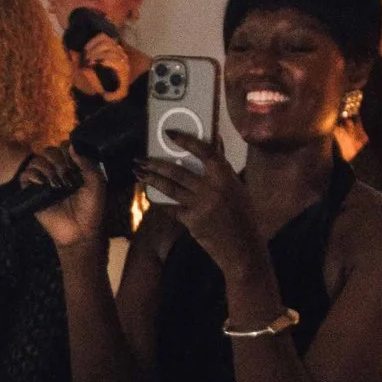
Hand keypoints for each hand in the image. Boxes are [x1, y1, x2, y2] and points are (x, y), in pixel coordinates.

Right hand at [29, 147, 104, 252]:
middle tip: (65, 174)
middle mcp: (57, 172)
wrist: (80, 230)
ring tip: (55, 182)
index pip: (63, 148)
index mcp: (72, 168)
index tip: (73, 163)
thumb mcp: (96, 183)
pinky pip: (25, 176)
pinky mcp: (32, 193)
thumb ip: (86, 163)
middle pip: (48, 151)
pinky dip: (32, 175)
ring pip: (36, 161)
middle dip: (57, 159)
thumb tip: (71, 146)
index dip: (66, 150)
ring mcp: (44, 182)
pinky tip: (42, 183)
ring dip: (46, 167)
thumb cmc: (91, 208)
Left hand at [68, 33, 132, 100]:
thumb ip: (78, 62)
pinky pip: (117, 62)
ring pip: (112, 51)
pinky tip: (100, 64)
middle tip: (86, 58)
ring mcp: (122, 61)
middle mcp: (118, 53)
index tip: (85, 49)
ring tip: (91, 62)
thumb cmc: (97, 83)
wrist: (108, 97)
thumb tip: (71, 52)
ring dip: (99, 55)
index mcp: (109, 49)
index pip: (103, 37)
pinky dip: (108, 61)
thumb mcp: (83, 71)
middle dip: (95, 49)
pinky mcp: (124, 71)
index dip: (93, 41)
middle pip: (107, 43)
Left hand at [149, 127, 262, 281]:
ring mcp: (201, 205)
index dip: (186, 140)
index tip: (169, 133)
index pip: (204, 151)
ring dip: (151, 180)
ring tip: (138, 173)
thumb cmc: (243, 215)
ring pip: (170, 188)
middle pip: (178, 171)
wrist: (243, 247)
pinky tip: (149, 195)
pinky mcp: (192, 221)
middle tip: (140, 159)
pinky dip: (160, 201)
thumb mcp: (237, 188)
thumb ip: (222, 168)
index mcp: (226, 176)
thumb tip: (214, 141)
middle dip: (155, 164)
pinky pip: (171, 207)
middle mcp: (212, 188)